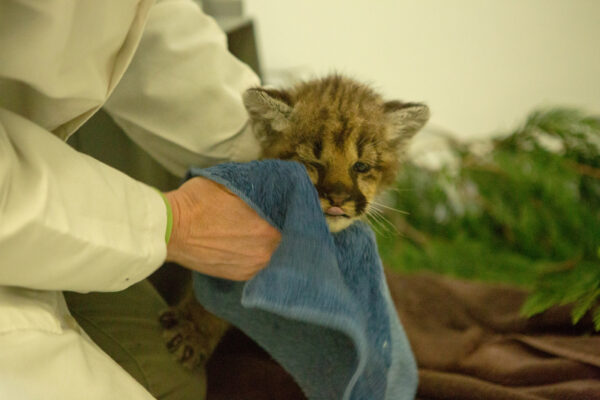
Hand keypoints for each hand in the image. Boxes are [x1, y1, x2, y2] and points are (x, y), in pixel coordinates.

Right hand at [164, 177, 280, 280]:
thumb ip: (256, 190)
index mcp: (266, 228)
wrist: (169, 230)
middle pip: (283, 239)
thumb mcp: (230, 183)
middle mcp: (264, 252)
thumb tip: (271, 188)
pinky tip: (247, 245)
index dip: (287, 213)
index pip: (290, 220)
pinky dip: (255, 254)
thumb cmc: (197, 202)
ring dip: (268, 244)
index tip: (284, 206)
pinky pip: (257, 263)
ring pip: (272, 253)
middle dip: (278, 228)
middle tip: (270, 218)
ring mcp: (252, 267)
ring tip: (257, 233)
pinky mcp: (239, 276)